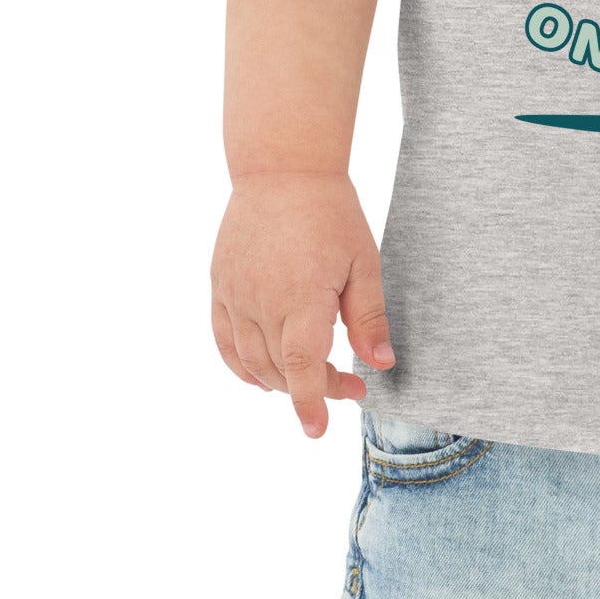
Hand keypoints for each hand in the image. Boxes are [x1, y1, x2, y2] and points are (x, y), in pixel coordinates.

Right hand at [210, 170, 394, 438]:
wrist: (282, 169)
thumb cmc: (330, 212)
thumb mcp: (363, 261)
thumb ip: (368, 316)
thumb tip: (380, 365)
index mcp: (302, 297)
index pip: (301, 368)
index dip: (310, 403)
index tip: (319, 430)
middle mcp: (262, 302)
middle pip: (280, 370)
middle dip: (312, 388)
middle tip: (347, 383)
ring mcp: (234, 295)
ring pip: (250, 361)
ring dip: (279, 381)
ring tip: (311, 376)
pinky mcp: (219, 286)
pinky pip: (223, 340)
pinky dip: (240, 366)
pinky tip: (261, 375)